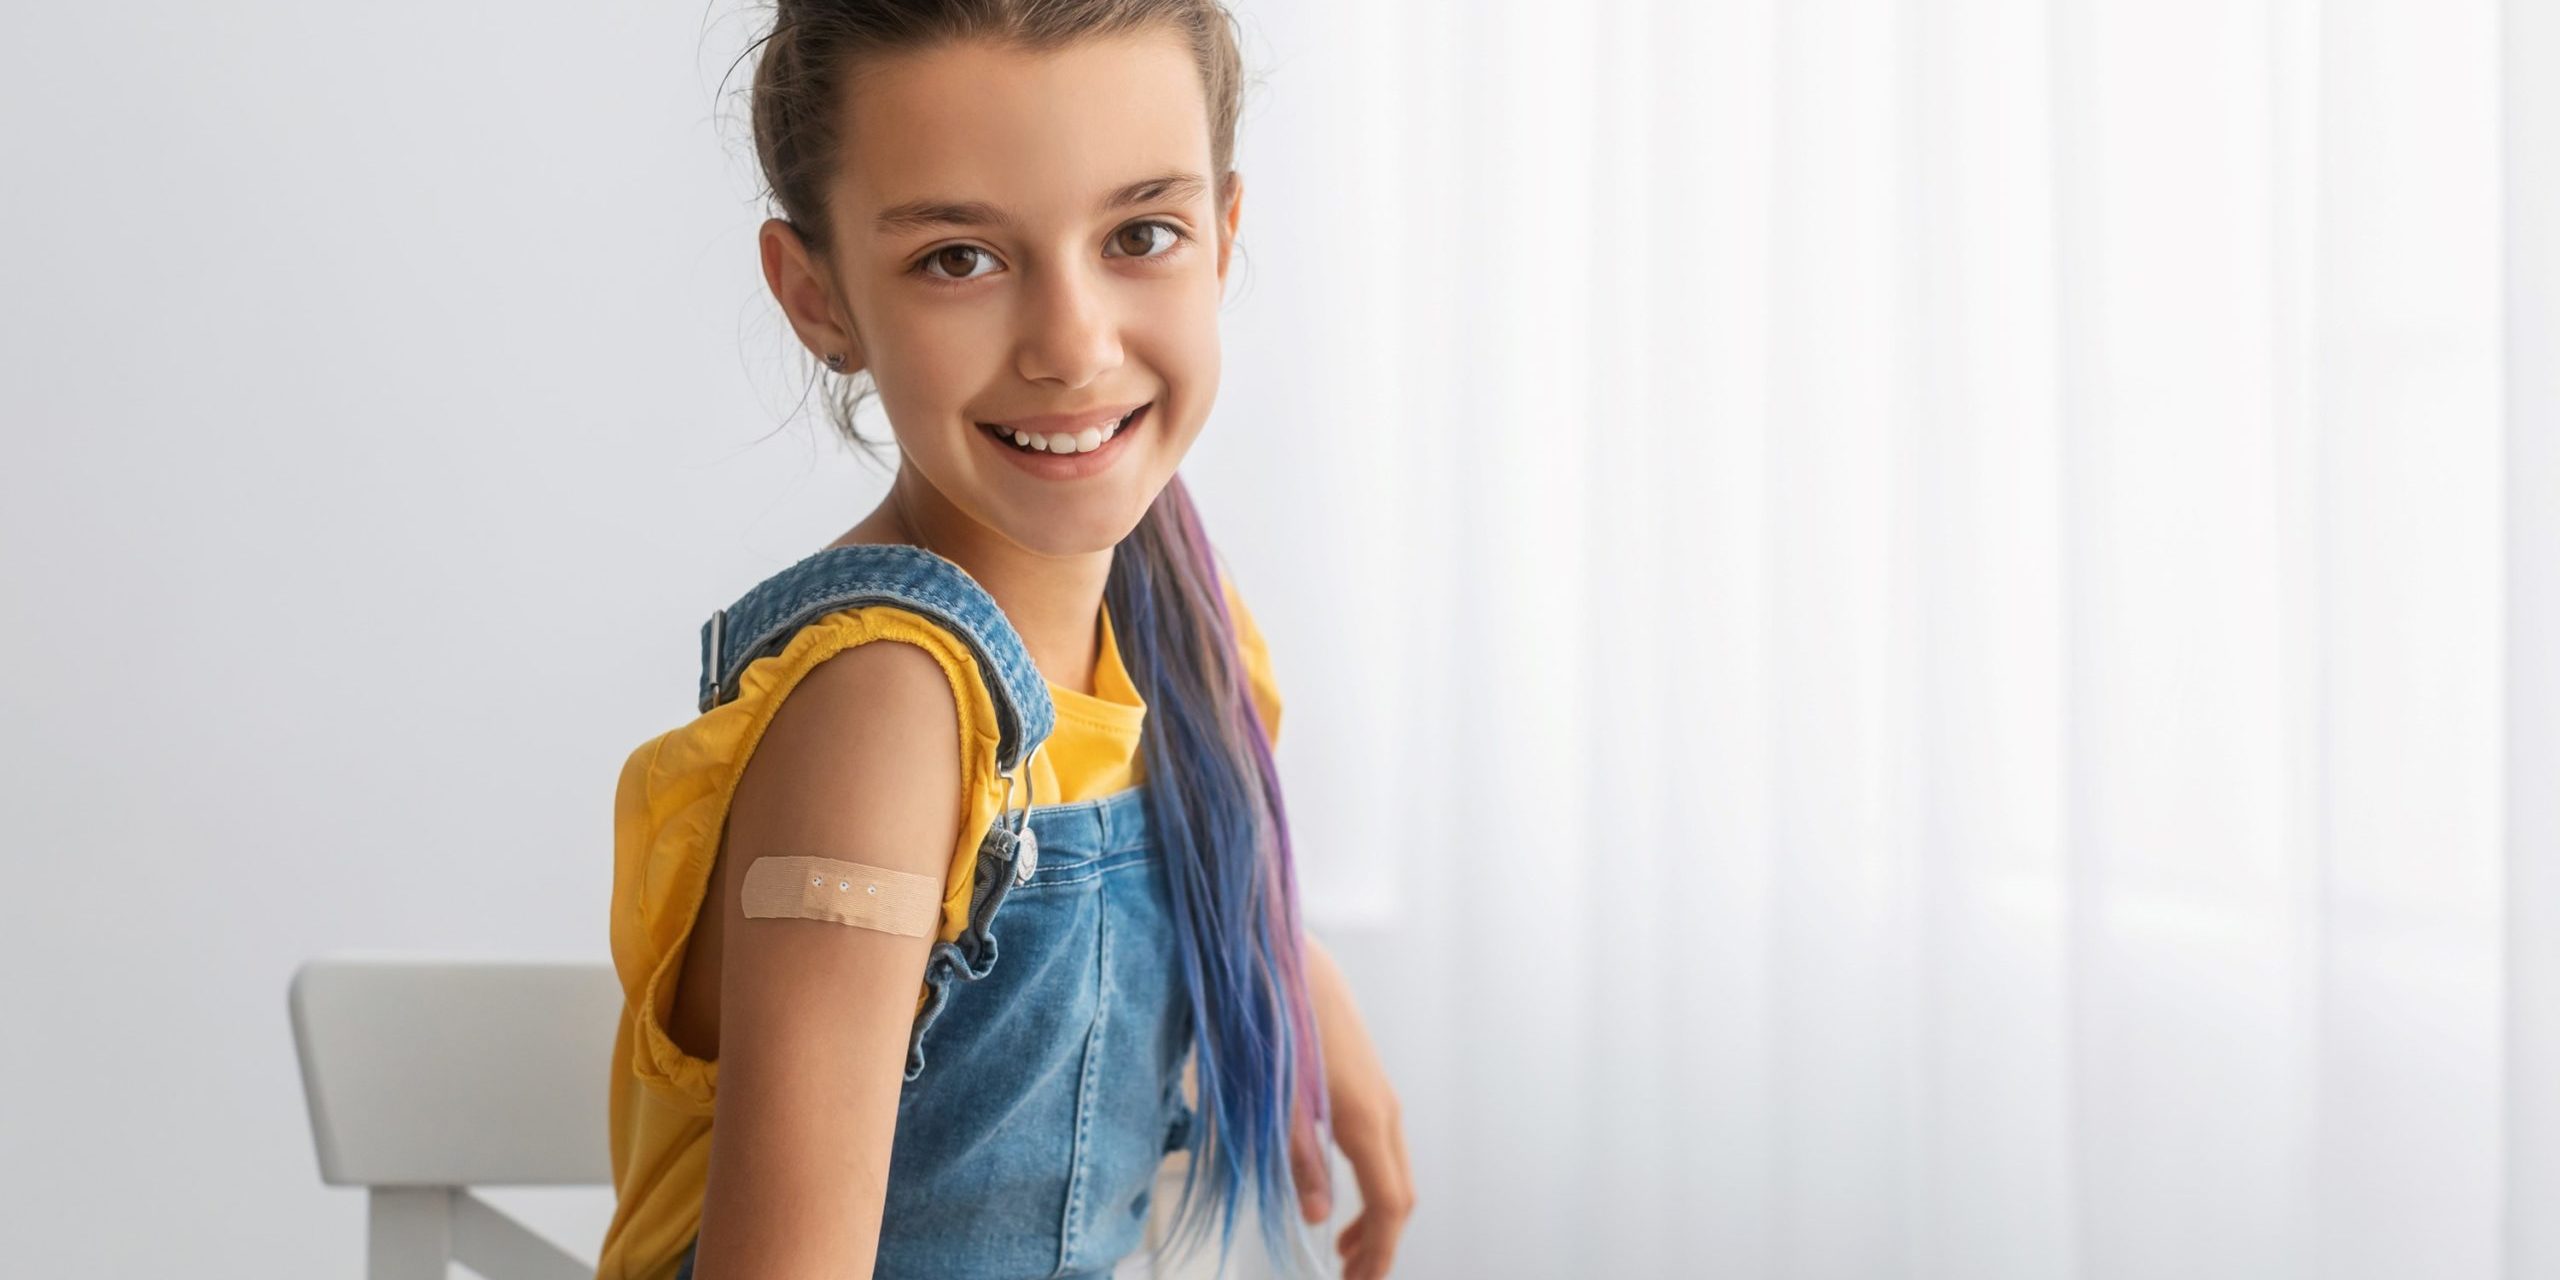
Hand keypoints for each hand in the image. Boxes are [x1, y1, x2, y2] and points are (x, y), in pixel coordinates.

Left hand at [1289, 934, 1413, 1279]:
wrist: (1282, 954)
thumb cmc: (1274, 1025)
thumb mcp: (1275, 1103)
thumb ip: (1298, 1162)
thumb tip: (1318, 1218)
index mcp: (1365, 1120)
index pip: (1390, 1206)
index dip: (1379, 1253)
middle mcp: (1384, 1108)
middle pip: (1400, 1193)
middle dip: (1380, 1242)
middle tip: (1350, 1277)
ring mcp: (1380, 1091)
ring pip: (1394, 1168)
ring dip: (1376, 1214)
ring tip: (1345, 1247)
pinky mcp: (1366, 1079)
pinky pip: (1383, 1145)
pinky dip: (1371, 1182)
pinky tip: (1343, 1190)